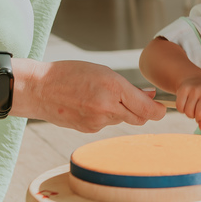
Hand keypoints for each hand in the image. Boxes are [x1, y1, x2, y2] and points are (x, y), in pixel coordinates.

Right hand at [35, 60, 166, 131]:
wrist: (39, 89)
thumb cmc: (71, 73)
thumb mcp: (103, 71)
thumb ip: (128, 87)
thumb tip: (150, 96)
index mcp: (113, 87)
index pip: (146, 109)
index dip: (158, 111)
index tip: (161, 109)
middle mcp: (107, 107)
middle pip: (138, 118)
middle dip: (142, 111)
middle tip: (141, 100)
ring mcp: (97, 121)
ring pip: (121, 120)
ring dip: (120, 111)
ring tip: (101, 96)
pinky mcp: (88, 129)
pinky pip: (106, 124)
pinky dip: (104, 116)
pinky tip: (89, 105)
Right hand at [175, 78, 200, 131]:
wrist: (195, 79)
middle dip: (199, 118)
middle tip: (200, 113)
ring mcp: (195, 88)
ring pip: (189, 112)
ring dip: (190, 114)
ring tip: (193, 106)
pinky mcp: (183, 89)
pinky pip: (180, 108)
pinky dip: (182, 110)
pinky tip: (186, 103)